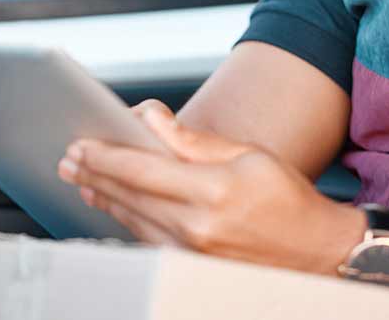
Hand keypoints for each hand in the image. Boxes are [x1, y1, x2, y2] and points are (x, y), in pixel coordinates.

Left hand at [56, 100, 362, 274]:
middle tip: (69, 161)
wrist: (319, 253)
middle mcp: (200, 226)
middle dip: (94, 176)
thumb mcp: (249, 155)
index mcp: (215, 190)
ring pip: (134, 221)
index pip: (142, 169)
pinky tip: (115, 209)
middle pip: (129, 196)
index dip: (105, 156)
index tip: (80, 145)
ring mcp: (194, 254)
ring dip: (104, 198)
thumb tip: (150, 118)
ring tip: (84, 181)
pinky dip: (128, 222)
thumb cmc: (288, 199)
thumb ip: (193, 140)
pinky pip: (149, 242)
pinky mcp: (193, 268)